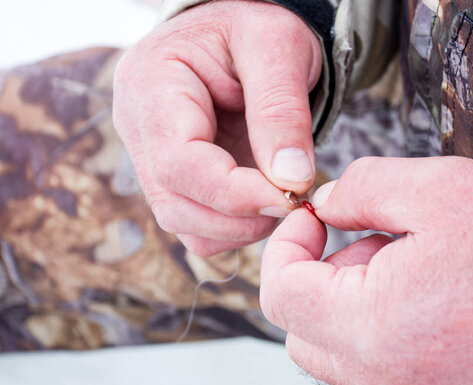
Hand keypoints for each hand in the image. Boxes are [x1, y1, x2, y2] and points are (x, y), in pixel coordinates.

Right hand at [113, 0, 320, 255]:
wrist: (245, 34)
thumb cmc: (258, 28)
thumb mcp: (278, 48)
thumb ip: (281, 111)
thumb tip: (291, 180)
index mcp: (151, 83)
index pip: (178, 162)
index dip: (233, 193)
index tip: (290, 197)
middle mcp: (139, 127)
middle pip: (175, 202)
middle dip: (240, 216)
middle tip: (294, 201)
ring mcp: (152, 156)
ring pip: (183, 222)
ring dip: (238, 226)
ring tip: (282, 197)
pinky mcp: (174, 178)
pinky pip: (196, 225)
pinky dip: (234, 227)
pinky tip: (264, 202)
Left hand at [260, 156, 472, 384]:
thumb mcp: (436, 190)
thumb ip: (360, 189)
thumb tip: (325, 206)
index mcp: (372, 328)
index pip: (281, 293)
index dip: (285, 245)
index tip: (311, 219)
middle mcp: (381, 378)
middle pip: (302, 327)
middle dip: (322, 273)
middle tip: (374, 239)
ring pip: (335, 347)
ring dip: (350, 298)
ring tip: (409, 264)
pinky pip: (372, 361)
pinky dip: (377, 323)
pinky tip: (423, 293)